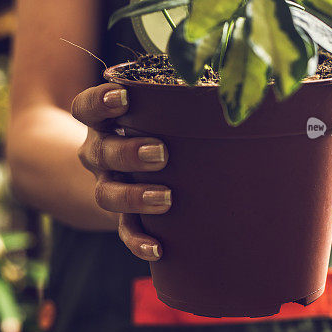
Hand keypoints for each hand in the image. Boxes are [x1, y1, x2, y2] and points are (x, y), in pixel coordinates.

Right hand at [71, 82, 169, 260]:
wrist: (130, 168)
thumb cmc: (158, 125)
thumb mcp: (160, 109)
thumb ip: (182, 95)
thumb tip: (244, 82)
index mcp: (104, 121)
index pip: (86, 107)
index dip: (100, 102)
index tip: (124, 97)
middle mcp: (100, 152)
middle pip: (101, 151)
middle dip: (129, 151)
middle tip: (160, 152)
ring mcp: (108, 184)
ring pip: (107, 193)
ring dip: (134, 196)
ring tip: (165, 197)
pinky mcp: (123, 215)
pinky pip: (125, 230)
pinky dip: (138, 241)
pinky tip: (157, 248)